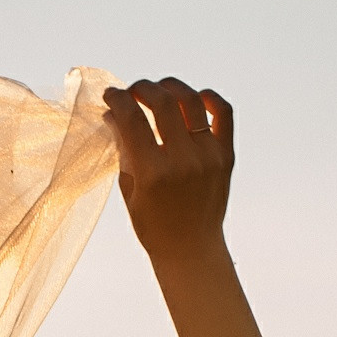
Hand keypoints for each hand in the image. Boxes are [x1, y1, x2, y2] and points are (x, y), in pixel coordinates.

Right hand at [104, 77, 233, 268]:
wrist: (191, 250)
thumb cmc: (153, 225)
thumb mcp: (130, 190)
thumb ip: (124, 149)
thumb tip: (114, 114)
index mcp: (152, 173)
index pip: (132, 119)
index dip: (118, 99)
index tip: (111, 95)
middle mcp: (183, 160)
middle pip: (162, 102)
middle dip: (142, 88)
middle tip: (133, 92)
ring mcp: (208, 156)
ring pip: (191, 99)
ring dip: (171, 87)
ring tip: (159, 91)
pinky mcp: (226, 155)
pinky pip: (223, 111)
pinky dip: (208, 97)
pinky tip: (194, 98)